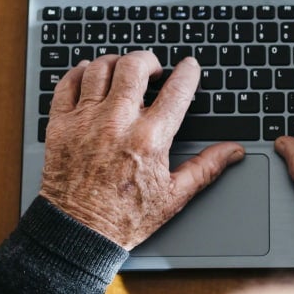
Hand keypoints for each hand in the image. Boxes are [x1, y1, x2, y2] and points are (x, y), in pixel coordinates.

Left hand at [40, 52, 244, 248]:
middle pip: (134, 67)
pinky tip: (88, 76)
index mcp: (149, 139)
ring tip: (123, 70)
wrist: (77, 233)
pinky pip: (66, 83)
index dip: (187, 72)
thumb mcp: (174, 196)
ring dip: (115, 63)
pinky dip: (79, 72)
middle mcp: (116, 123)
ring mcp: (85, 121)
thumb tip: (233, 151)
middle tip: (153, 69)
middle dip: (148, 60)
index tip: (189, 67)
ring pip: (99, 68)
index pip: (176, 91)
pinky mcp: (60, 125)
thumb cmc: (124, 218)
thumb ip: (206, 168)